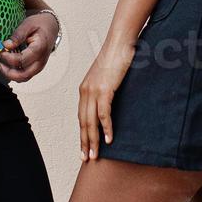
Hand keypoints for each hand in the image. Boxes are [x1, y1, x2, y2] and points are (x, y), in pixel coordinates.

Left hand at [0, 11, 59, 82]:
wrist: (51, 27)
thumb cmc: (40, 25)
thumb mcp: (28, 24)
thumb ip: (17, 35)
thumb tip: (6, 45)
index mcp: (39, 48)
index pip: (22, 60)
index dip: (8, 58)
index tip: (0, 50)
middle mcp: (41, 60)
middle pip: (23, 74)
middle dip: (8, 72)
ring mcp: (39, 66)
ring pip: (24, 78)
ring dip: (10, 75)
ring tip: (0, 66)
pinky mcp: (36, 68)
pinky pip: (25, 76)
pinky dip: (14, 74)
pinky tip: (7, 66)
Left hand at [77, 39, 134, 161]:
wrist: (119, 42)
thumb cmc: (116, 58)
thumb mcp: (107, 77)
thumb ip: (105, 90)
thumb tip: (110, 102)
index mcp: (85, 89)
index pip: (81, 117)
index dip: (82, 134)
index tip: (84, 148)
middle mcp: (85, 91)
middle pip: (83, 122)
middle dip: (84, 142)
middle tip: (86, 158)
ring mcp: (94, 90)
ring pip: (91, 121)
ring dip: (93, 140)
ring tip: (95, 155)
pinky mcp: (104, 89)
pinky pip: (104, 113)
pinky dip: (106, 128)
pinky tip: (108, 139)